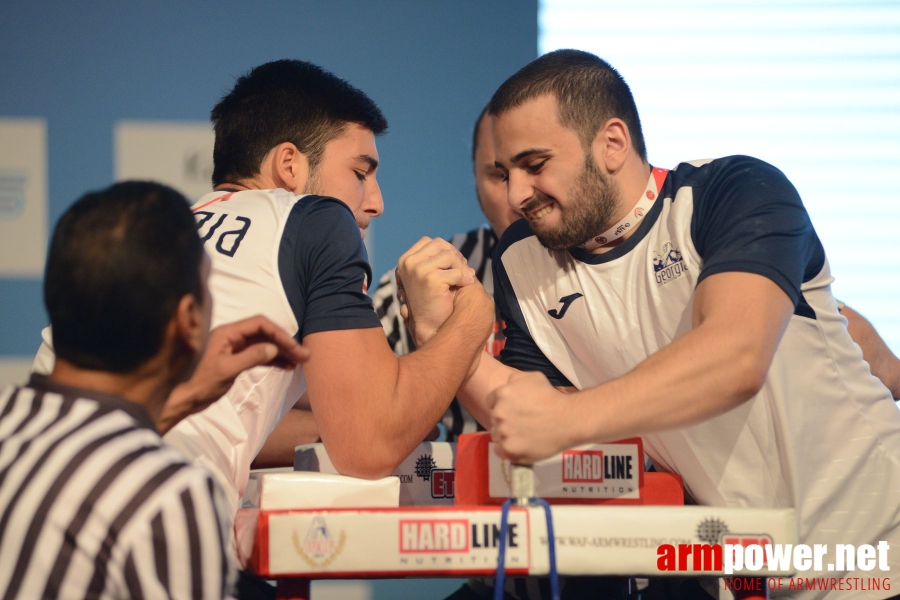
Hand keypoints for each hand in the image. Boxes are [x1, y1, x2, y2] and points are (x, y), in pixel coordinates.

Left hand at [158, 316, 309, 433]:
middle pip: (265, 333)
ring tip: (300, 362)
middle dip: (285, 343)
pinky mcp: (238, 358)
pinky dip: (274, 360)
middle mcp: (233, 335)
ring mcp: (236, 346)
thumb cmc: (202, 384)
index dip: (278, 333)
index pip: (259, 324)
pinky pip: (260, 355)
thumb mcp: (227, 370)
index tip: (293, 346)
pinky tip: (287, 367)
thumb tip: (274, 349)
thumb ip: (251, 357)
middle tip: (304, 355)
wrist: (187, 399)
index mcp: (227, 332)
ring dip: (282, 352)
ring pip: (265, 344)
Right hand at [396, 237, 475, 345]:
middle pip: (440, 245)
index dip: (444, 249)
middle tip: (465, 269)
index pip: (428, 241)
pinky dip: (465, 279)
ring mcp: (418, 270)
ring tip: (466, 278)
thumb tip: (451, 247)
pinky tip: (467, 285)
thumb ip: (434, 260)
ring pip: (449, 255)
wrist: (429, 326)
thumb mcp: (427, 276)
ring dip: (461, 267)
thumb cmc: (430, 300)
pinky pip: (456, 272)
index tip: (454, 262)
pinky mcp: (431, 279)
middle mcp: (409, 263)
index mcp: (405, 260)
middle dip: (455, 256)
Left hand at [489, 371, 576, 463]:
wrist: (567, 419)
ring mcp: (503, 431)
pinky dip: (507, 450)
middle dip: (505, 420)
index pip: (490, 402)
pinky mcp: (509, 449)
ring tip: (522, 435)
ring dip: (505, 435)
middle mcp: (499, 412)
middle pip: (494, 419)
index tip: (513, 411)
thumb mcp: (534, 377)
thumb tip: (507, 384)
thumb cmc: (552, 397)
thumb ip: (515, 379)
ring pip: (496, 435)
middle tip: (520, 423)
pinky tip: (519, 446)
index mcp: (502, 393)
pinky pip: (499, 450)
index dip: (502, 406)